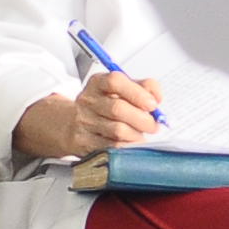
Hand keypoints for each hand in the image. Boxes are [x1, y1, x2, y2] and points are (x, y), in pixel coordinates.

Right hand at [17, 72, 163, 160]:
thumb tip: (157, 97)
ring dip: (137, 135)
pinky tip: (132, 143)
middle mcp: (88, 101)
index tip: (153, 104)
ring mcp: (84, 122)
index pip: (115, 81)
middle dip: (142, 119)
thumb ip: (143, 87)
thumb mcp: (120, 90)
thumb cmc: (104, 105)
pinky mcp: (85, 142)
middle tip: (154, 125)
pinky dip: (128, 146)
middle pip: (118, 109)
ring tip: (142, 134)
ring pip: (117, 131)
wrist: (72, 124)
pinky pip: (112, 147)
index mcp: (98, 83)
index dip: (137, 93)